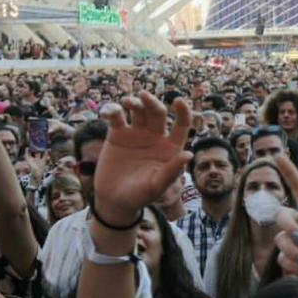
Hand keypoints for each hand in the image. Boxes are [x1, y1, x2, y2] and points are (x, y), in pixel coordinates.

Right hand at [90, 92, 193, 227]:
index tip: (178, 101)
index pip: (181, 124)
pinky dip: (112, 110)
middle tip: (144, 96)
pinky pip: (116, 117)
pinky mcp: (117, 134)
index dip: (183, 112)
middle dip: (152, 103)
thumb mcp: (157, 186)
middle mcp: (155, 137)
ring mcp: (136, 133)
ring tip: (126, 103)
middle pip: (157, 112)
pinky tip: (108, 113)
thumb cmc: (140, 196)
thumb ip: (172, 171)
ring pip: (138, 110)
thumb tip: (189, 154)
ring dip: (134, 102)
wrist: (114, 200)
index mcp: (170, 147)